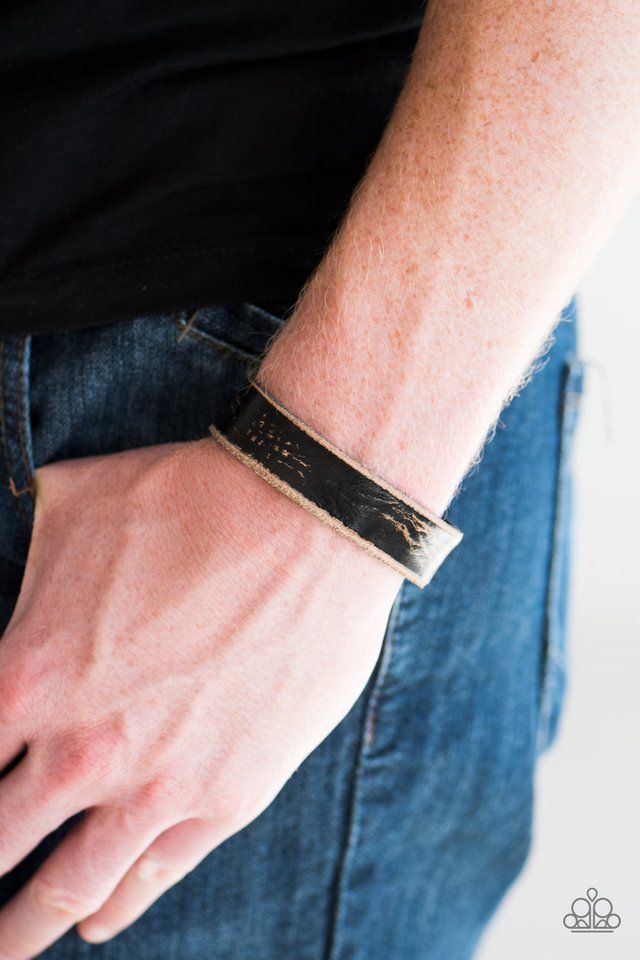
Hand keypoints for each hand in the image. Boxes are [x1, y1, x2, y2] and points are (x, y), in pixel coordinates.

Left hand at [0, 439, 401, 956]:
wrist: (306, 517)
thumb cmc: (186, 499)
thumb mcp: (70, 500)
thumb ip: (19, 547)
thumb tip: (3, 530)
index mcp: (26, 677)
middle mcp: (79, 748)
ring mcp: (156, 783)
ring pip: (67, 887)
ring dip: (25, 927)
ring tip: (9, 946)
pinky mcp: (227, 795)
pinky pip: (154, 875)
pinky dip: (115, 908)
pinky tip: (96, 921)